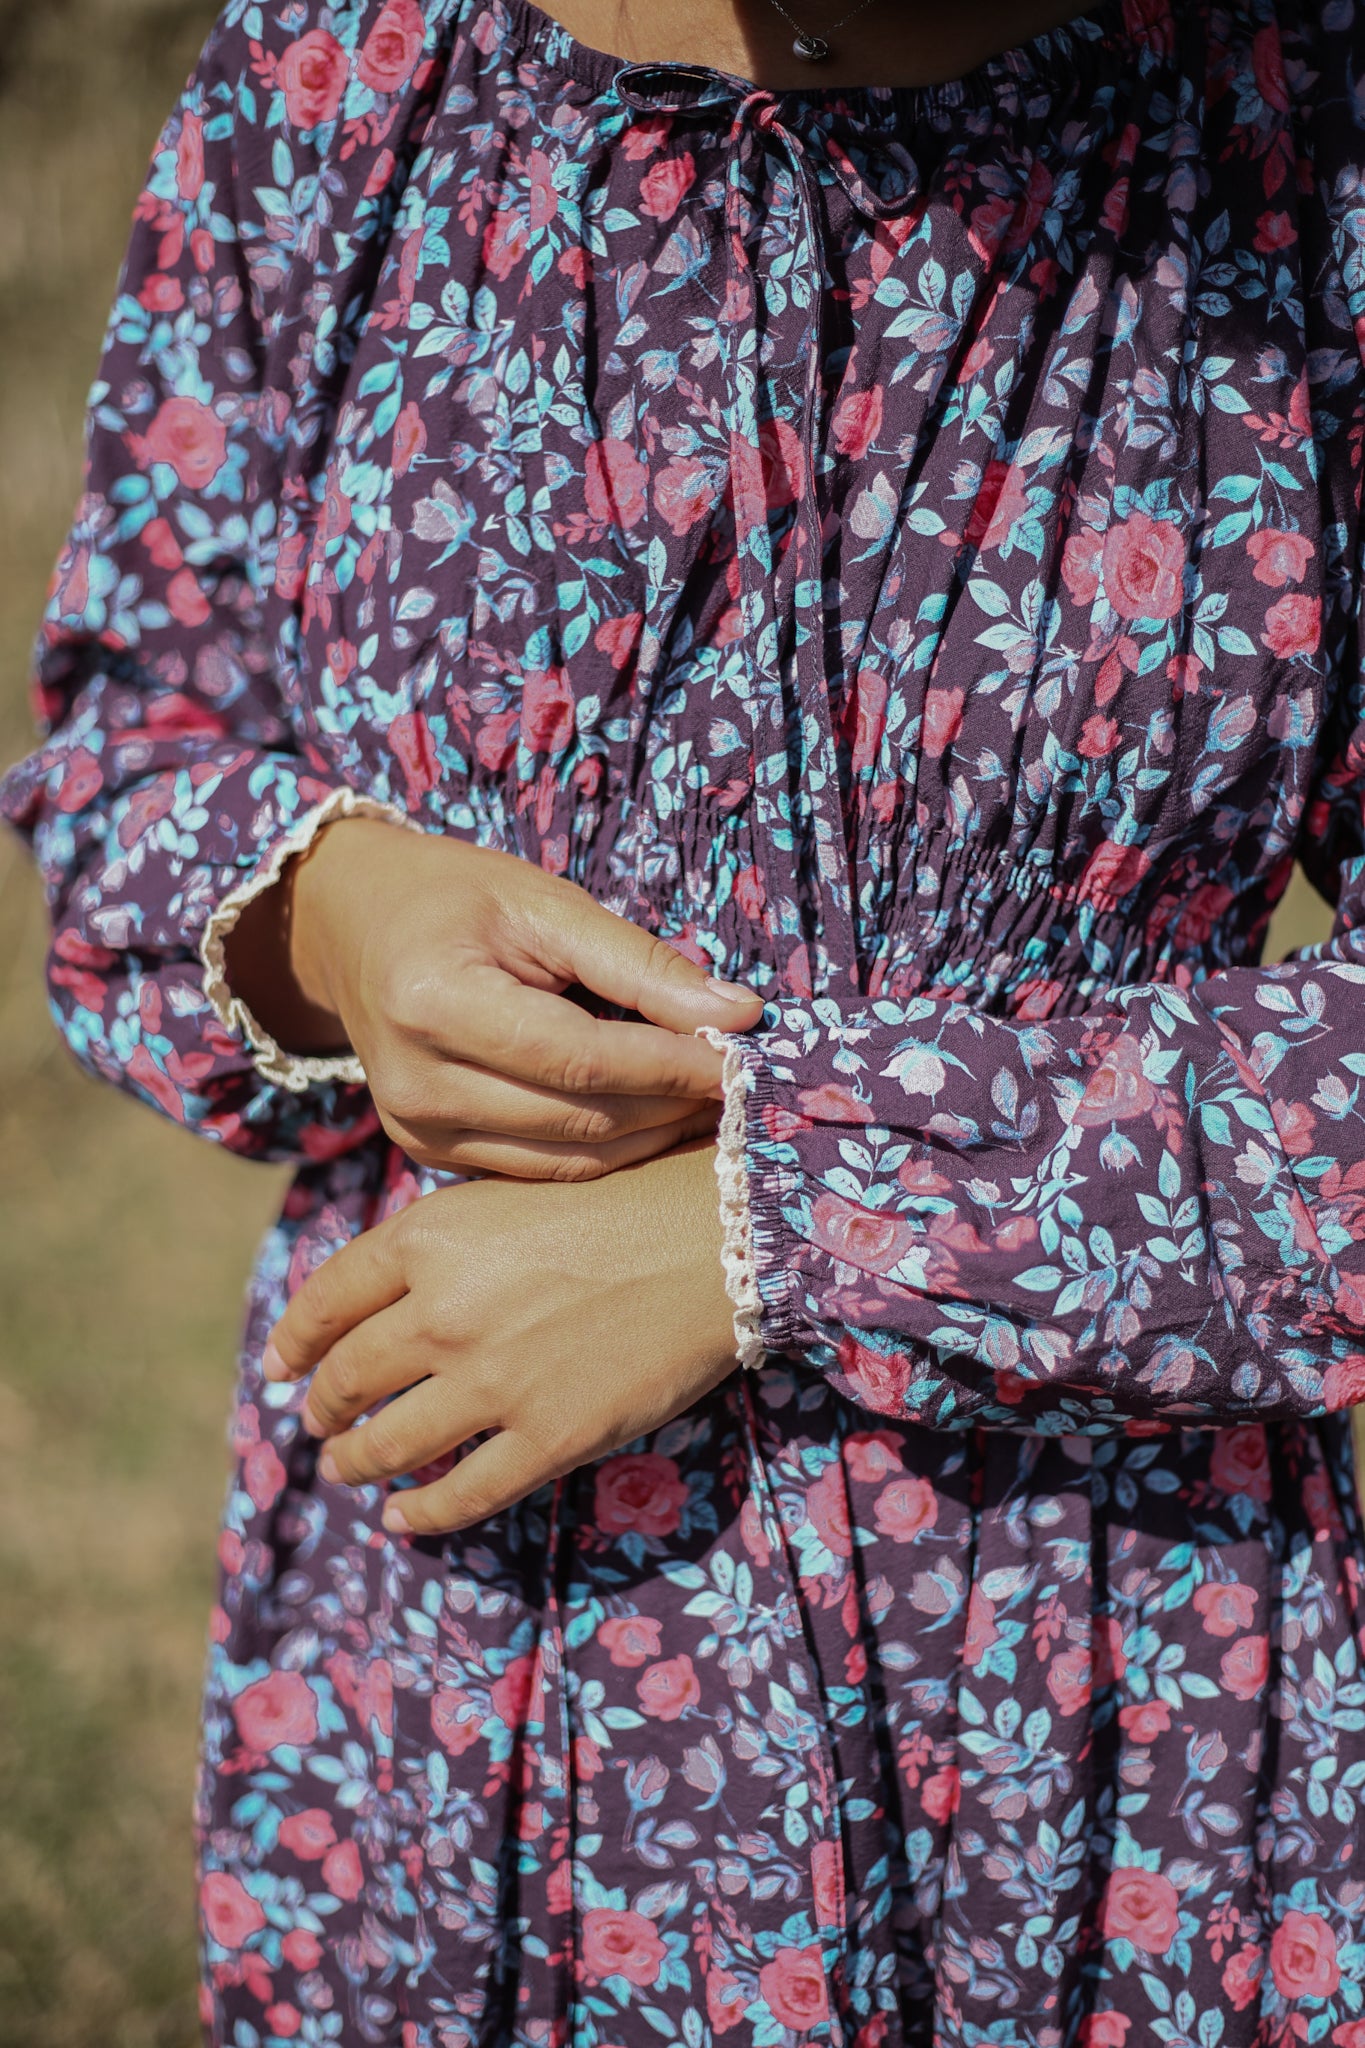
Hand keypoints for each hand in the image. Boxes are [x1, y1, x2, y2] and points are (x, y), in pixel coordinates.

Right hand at [224, 818, 761, 1177]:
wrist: (354, 928)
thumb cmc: (455, 899)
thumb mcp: (545, 903)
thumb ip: (639, 963)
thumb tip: (738, 1012)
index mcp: (436, 1003)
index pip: (581, 1059)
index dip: (671, 1064)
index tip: (743, 1053)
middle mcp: (417, 1085)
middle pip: (580, 1121)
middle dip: (672, 1105)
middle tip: (743, 1083)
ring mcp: (417, 1132)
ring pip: (568, 1162)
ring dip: (651, 1137)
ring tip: (709, 1103)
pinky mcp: (430, 1155)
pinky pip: (541, 1171)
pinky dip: (608, 1152)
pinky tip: (656, 1121)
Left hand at [262, 1142, 740, 1531]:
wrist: (716, 1236)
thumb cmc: (621, 1199)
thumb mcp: (507, 1194)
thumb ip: (440, 1243)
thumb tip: (381, 1297)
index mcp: (427, 1237)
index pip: (327, 1299)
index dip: (293, 1340)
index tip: (278, 1365)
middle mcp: (443, 1311)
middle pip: (348, 1377)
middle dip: (320, 1406)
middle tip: (314, 1420)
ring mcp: (493, 1381)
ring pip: (389, 1444)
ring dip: (356, 1462)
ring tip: (348, 1468)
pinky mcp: (547, 1437)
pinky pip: (461, 1494)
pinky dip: (420, 1513)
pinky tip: (403, 1518)